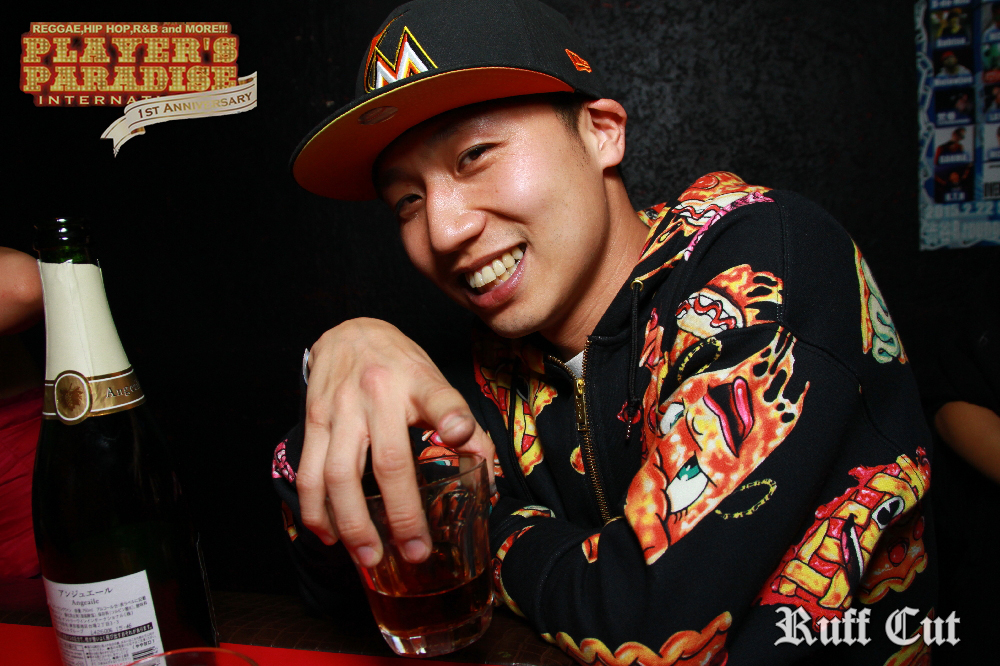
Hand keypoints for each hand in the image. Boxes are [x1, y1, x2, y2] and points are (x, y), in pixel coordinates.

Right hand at [296, 318, 493, 567]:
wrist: (349, 332)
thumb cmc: (401, 367)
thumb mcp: (435, 382)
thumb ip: (462, 424)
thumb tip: (487, 478)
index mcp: (418, 382)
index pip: (439, 397)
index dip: (451, 417)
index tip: (457, 434)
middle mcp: (378, 395)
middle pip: (388, 460)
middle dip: (402, 513)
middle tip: (414, 552)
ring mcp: (340, 409)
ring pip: (338, 475)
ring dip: (353, 524)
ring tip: (370, 558)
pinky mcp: (313, 420)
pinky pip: (308, 473)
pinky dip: (315, 510)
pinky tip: (329, 535)